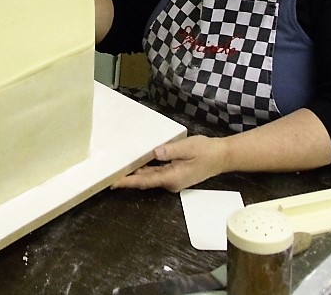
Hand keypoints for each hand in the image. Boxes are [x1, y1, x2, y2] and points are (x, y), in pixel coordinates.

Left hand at [111, 135, 227, 192]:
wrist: (222, 157)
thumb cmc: (206, 151)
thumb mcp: (188, 148)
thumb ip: (170, 151)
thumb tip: (154, 153)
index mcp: (172, 178)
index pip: (145, 181)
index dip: (128, 182)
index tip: (114, 183)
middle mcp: (170, 182)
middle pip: (144, 181)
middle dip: (127, 179)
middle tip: (108, 175)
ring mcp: (172, 180)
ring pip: (149, 178)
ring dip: (134, 175)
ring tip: (117, 169)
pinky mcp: (174, 174)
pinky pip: (155, 174)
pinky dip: (144, 170)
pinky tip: (135, 164)